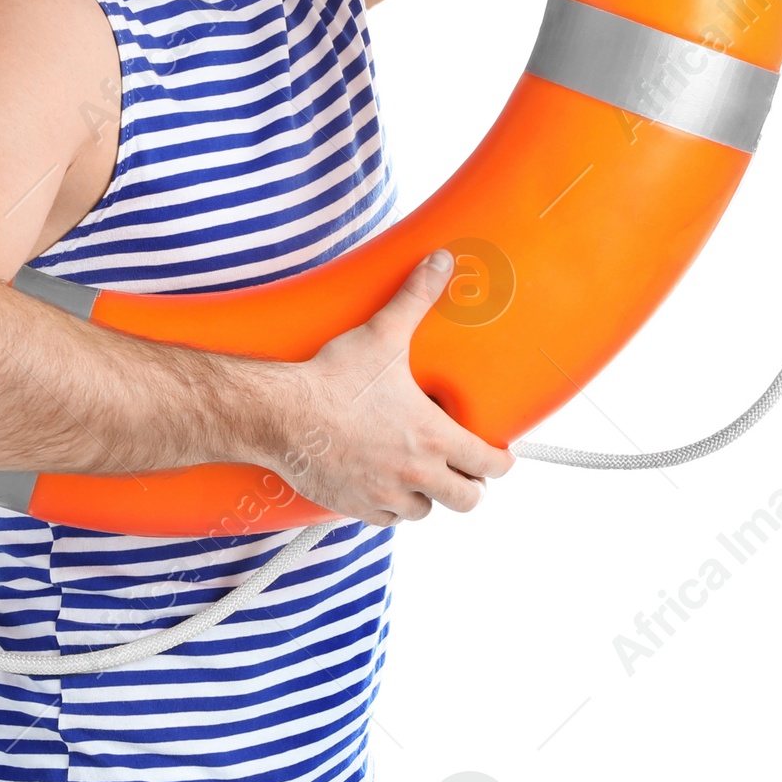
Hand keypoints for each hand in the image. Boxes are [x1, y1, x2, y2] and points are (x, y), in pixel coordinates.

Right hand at [269, 250, 514, 525]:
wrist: (280, 414)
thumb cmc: (333, 378)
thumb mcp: (382, 335)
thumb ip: (416, 298)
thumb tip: (441, 262)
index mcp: (431, 436)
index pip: (488, 465)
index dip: (500, 463)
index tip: (500, 457)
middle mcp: (414, 474)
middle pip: (466, 500)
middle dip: (470, 486)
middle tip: (463, 469)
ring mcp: (384, 495)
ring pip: (425, 511)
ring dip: (428, 496)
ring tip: (421, 475)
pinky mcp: (355, 506)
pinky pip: (387, 520)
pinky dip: (390, 507)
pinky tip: (384, 486)